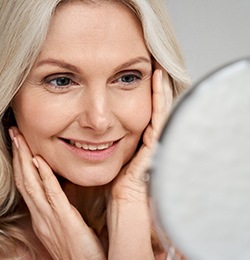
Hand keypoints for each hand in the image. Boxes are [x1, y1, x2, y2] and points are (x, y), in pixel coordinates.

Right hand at [9, 127, 104, 259]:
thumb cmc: (77, 248)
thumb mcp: (64, 225)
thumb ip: (59, 209)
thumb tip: (58, 193)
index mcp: (42, 215)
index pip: (27, 185)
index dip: (21, 163)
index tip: (20, 145)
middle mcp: (41, 215)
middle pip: (25, 180)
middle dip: (19, 155)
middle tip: (14, 134)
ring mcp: (50, 217)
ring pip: (32, 184)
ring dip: (26, 160)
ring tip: (20, 140)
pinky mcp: (64, 219)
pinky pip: (52, 194)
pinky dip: (44, 177)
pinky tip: (39, 162)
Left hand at [107, 66, 172, 258]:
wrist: (125, 207)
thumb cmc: (114, 188)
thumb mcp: (104, 162)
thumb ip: (100, 148)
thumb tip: (88, 135)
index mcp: (136, 142)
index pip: (141, 113)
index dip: (142, 96)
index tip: (135, 77)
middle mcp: (148, 138)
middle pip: (153, 108)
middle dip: (153, 88)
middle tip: (151, 67)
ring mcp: (155, 140)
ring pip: (160, 108)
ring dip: (158, 88)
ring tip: (156, 68)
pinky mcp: (157, 142)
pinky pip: (160, 114)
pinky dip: (160, 96)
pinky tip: (158, 79)